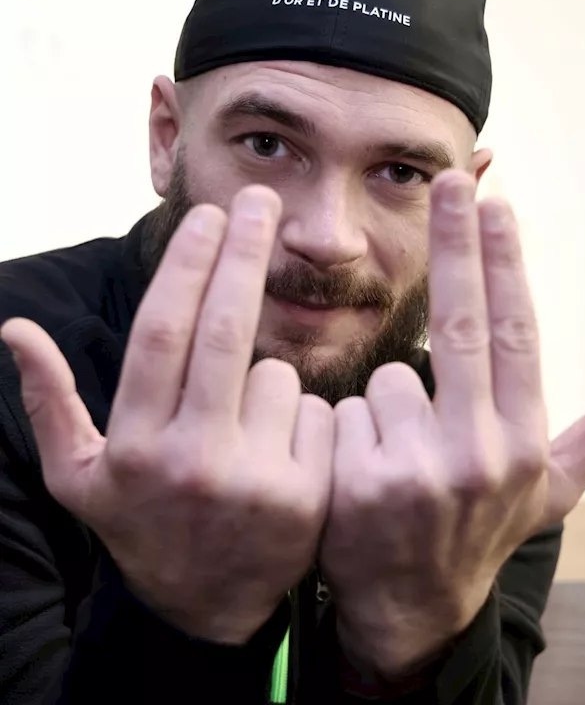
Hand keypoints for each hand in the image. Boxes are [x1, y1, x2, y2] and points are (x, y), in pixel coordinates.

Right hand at [0, 187, 333, 643]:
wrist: (208, 610)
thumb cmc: (144, 527)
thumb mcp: (79, 478)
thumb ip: (50, 402)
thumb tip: (15, 328)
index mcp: (135, 444)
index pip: (163, 332)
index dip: (189, 266)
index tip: (211, 216)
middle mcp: (193, 459)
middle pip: (226, 332)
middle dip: (246, 255)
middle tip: (264, 204)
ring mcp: (255, 479)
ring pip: (281, 376)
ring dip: (271, 382)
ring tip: (249, 429)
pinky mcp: (309, 495)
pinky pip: (323, 415)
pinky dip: (309, 418)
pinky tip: (288, 451)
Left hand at [320, 170, 584, 679]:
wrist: (412, 610)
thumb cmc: (479, 534)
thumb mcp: (548, 493)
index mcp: (525, 442)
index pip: (518, 333)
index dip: (506, 264)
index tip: (496, 206)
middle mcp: (482, 454)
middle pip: (464, 324)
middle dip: (456, 242)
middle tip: (448, 181)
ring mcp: (421, 471)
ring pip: (391, 378)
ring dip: (388, 402)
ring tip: (400, 452)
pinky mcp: (361, 485)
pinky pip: (345, 413)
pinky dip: (347, 429)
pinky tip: (361, 469)